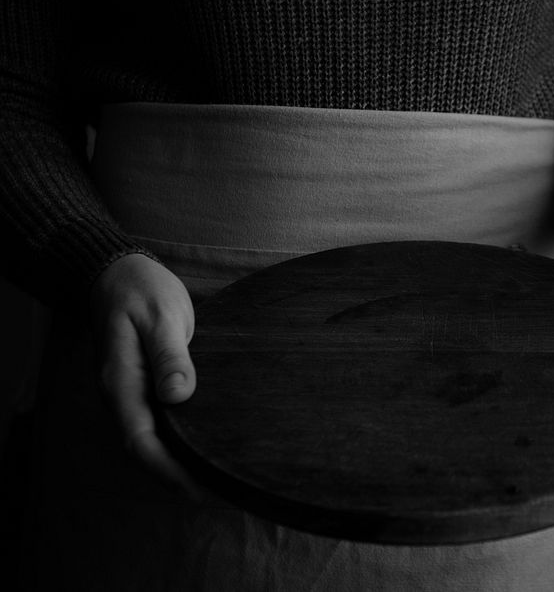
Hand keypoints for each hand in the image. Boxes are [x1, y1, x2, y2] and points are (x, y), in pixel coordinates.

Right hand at [90, 253, 204, 498]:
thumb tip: (178, 395)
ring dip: (179, 462)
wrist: (118, 274)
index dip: (169, 470)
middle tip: (222, 492)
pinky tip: (205, 446)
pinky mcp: (142, 387)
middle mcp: (120, 395)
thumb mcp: (161, 315)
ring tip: (219, 478)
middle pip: (146, 450)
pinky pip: (157, 423)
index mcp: (120, 382)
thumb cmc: (142, 291)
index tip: (200, 489)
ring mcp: (129, 393)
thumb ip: (170, 355)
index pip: (141, 441)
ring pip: (151, 439)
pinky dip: (179, 440)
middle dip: (178, 476)